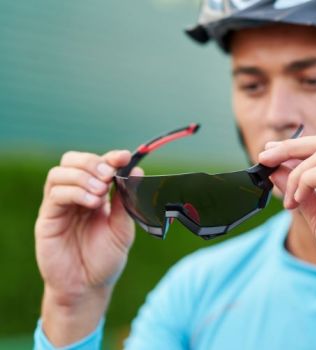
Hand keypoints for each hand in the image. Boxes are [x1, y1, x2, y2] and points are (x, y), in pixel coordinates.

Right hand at [35, 149, 142, 344]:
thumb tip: (137, 171)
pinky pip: (55, 194)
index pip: (97, 164)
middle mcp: (75, 195)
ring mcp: (60, 205)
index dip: (110, 157)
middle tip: (109, 174)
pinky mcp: (47, 218)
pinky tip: (92, 203)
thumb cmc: (106, 258)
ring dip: (83, 176)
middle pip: (73, 160)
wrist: (89, 287)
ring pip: (60, 172)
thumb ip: (127, 201)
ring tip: (101, 193)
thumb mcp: (123, 228)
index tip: (125, 156)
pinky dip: (74, 191)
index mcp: (95, 194)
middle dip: (93, 162)